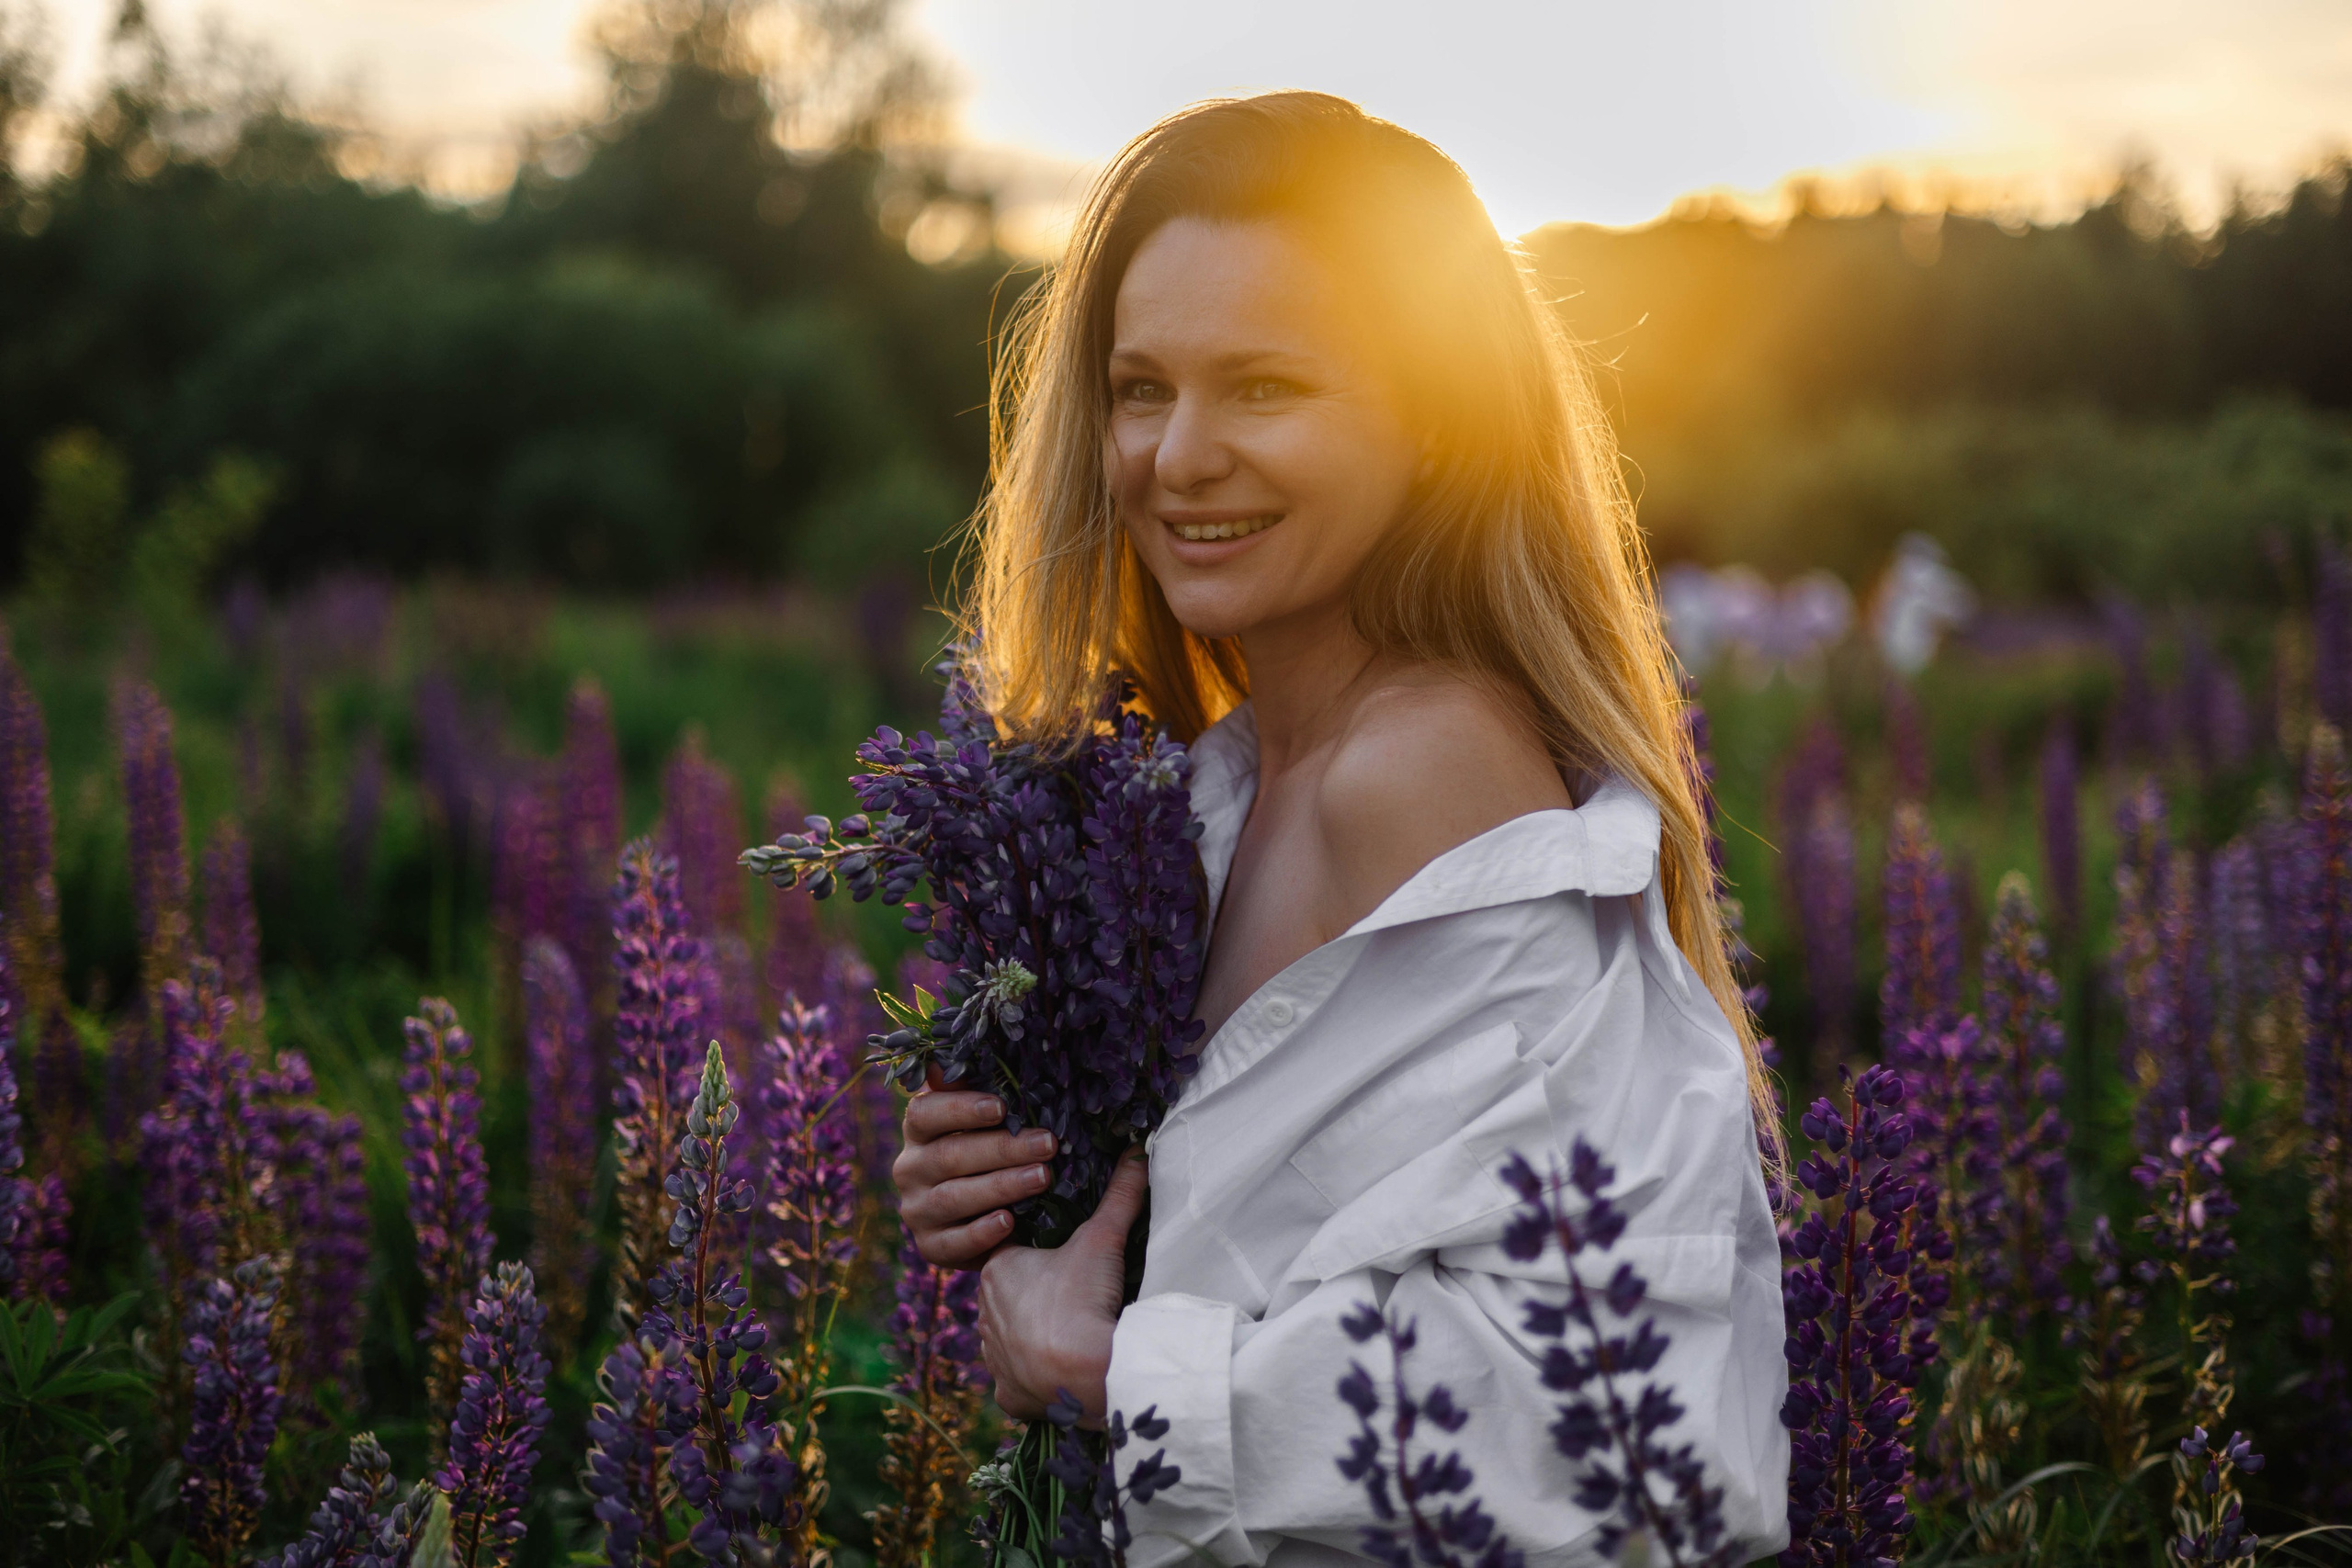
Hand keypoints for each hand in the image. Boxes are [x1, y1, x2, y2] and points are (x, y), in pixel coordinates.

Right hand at [894, 1067, 1057, 1266]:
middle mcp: (910, 1169)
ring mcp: (917, 1210)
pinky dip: (982, 1232)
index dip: (960, 1108)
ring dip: (1000, 1186)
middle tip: (1047, 1143)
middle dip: (1002, 1149)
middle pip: (949, 1156)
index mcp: (919, 1132)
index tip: (1001, 1107)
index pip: (924, 1113)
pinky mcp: (931, 1246)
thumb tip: (960, 1050)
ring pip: (953, 1197)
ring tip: (1042, 1178)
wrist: (985, 1219)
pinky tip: (1010, 1222)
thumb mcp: (983, 1123)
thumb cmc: (989, 1154)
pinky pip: (953, 1242)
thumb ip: (974, 1088)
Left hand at [978, 1148, 1147, 1423]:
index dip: (1039, 1254)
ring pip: (1010, 1339)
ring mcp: (994, 1357)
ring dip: (1033, 1336)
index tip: (1065, 1259)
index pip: (1011, 1252)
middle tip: (1074, 1296)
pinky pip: (1018, 1381)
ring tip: (1070, 1333)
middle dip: (1035, 1296)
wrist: (1083, 1369)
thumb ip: (1119, 1195)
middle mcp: (984, 1314)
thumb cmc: (1082, 1298)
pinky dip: (1036, 1377)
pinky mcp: (1008, 1394)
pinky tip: (1059, 1371)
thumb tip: (1136, 1151)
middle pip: (1010, 1296)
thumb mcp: (1103, 1239)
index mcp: (996, 1270)